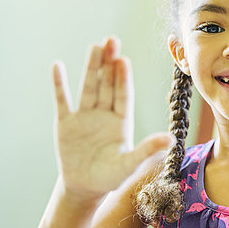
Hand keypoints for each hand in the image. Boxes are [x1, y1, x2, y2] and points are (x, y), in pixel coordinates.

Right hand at [52, 37, 171, 197]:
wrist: (84, 187)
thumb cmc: (111, 177)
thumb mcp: (130, 166)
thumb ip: (147, 151)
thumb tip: (170, 139)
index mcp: (122, 121)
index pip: (124, 95)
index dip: (123, 78)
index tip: (123, 60)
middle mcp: (105, 114)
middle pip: (108, 85)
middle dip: (110, 64)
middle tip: (112, 40)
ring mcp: (85, 116)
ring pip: (89, 87)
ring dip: (91, 67)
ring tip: (96, 46)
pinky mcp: (66, 122)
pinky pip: (62, 100)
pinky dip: (59, 84)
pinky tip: (57, 66)